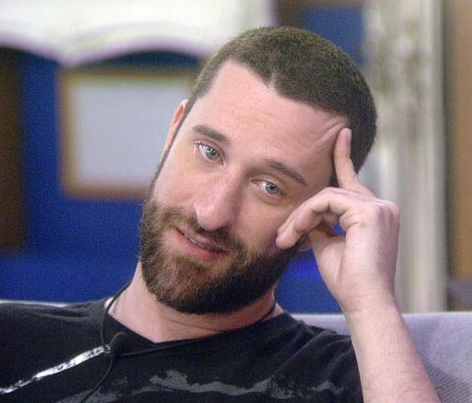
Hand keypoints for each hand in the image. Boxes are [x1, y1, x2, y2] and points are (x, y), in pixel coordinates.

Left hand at [276, 129, 399, 314]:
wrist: (364, 303)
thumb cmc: (348, 280)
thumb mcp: (328, 245)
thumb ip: (320, 223)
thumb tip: (306, 213)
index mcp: (374, 214)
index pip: (353, 180)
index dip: (344, 156)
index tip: (341, 134)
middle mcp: (381, 206)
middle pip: (331, 191)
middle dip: (302, 211)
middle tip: (284, 236)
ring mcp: (378, 207)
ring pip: (325, 196)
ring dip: (300, 218)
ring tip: (286, 240)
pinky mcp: (370, 212)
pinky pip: (325, 201)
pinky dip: (305, 217)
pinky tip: (296, 236)